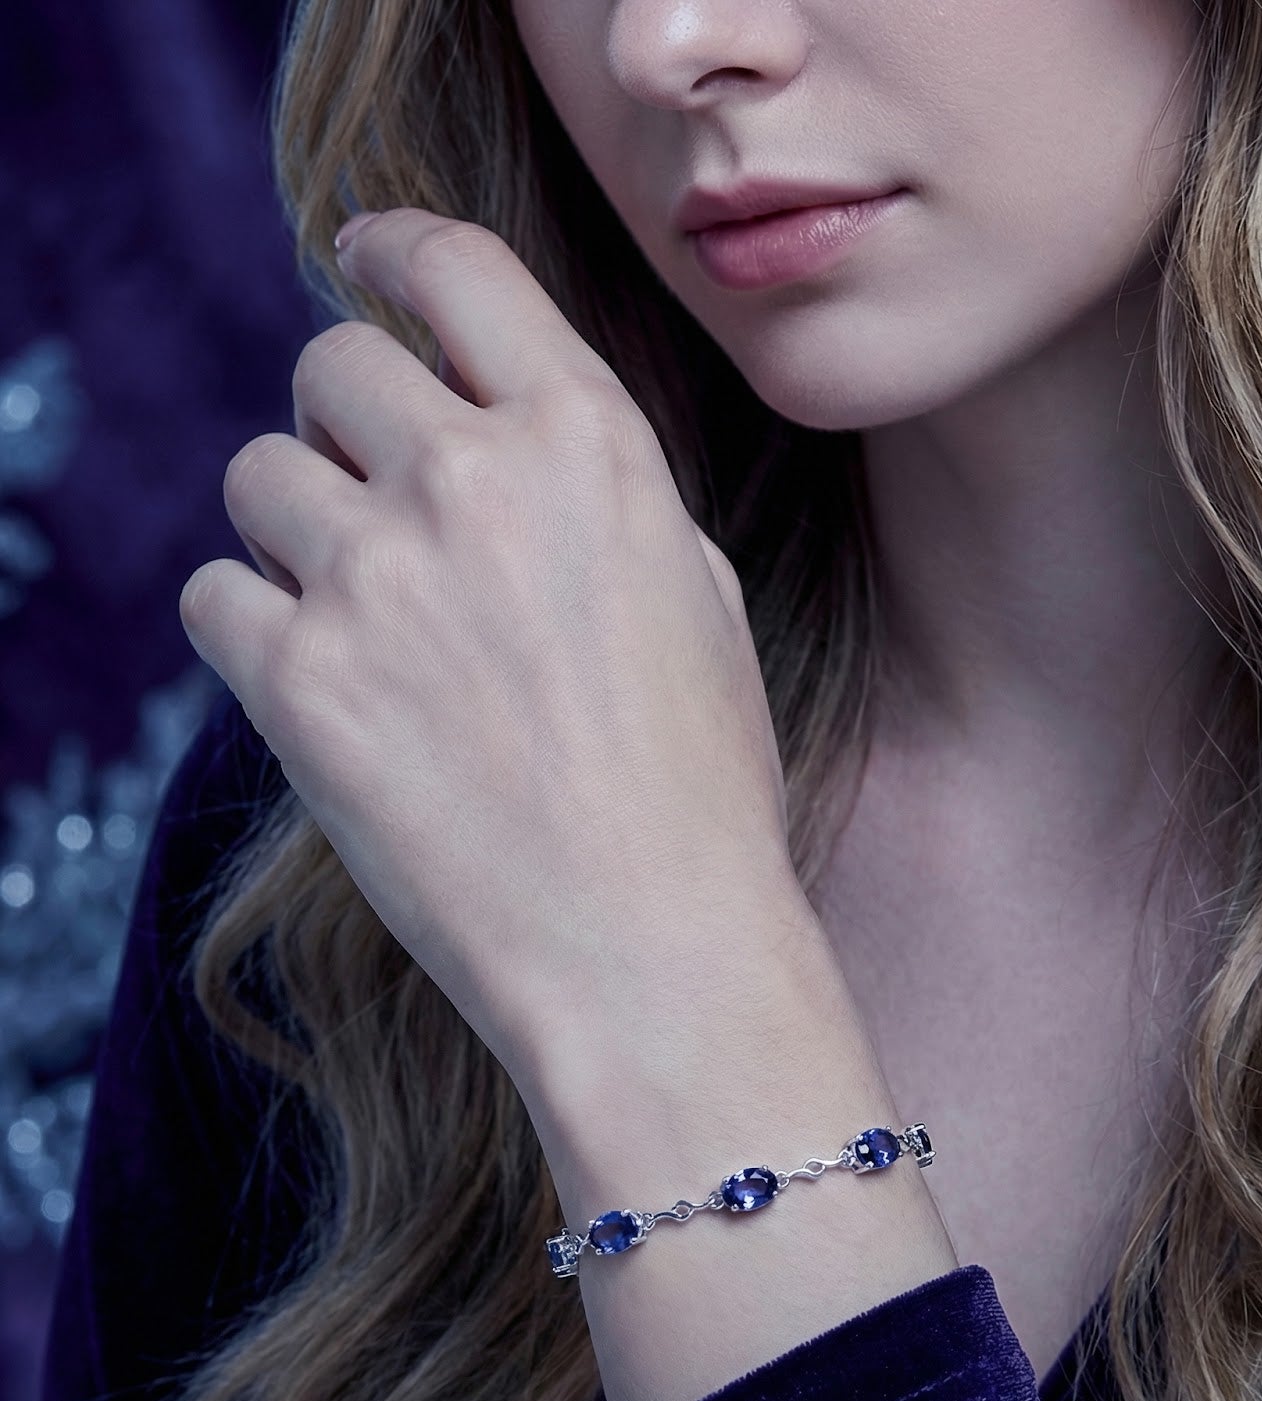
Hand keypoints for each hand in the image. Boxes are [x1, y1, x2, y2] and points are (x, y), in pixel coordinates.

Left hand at [178, 207, 805, 1116]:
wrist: (654, 945)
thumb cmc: (697, 783)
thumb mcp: (692, 595)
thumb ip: (588, 488)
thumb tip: (490, 434)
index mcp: (592, 443)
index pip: (459, 269)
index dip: (394, 247)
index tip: (362, 254)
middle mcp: (475, 480)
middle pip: (330, 362)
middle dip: (342, 417)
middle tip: (376, 498)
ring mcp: (377, 575)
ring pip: (258, 475)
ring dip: (298, 531)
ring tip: (367, 621)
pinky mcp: (297, 680)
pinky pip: (216, 593)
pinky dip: (256, 630)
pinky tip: (326, 687)